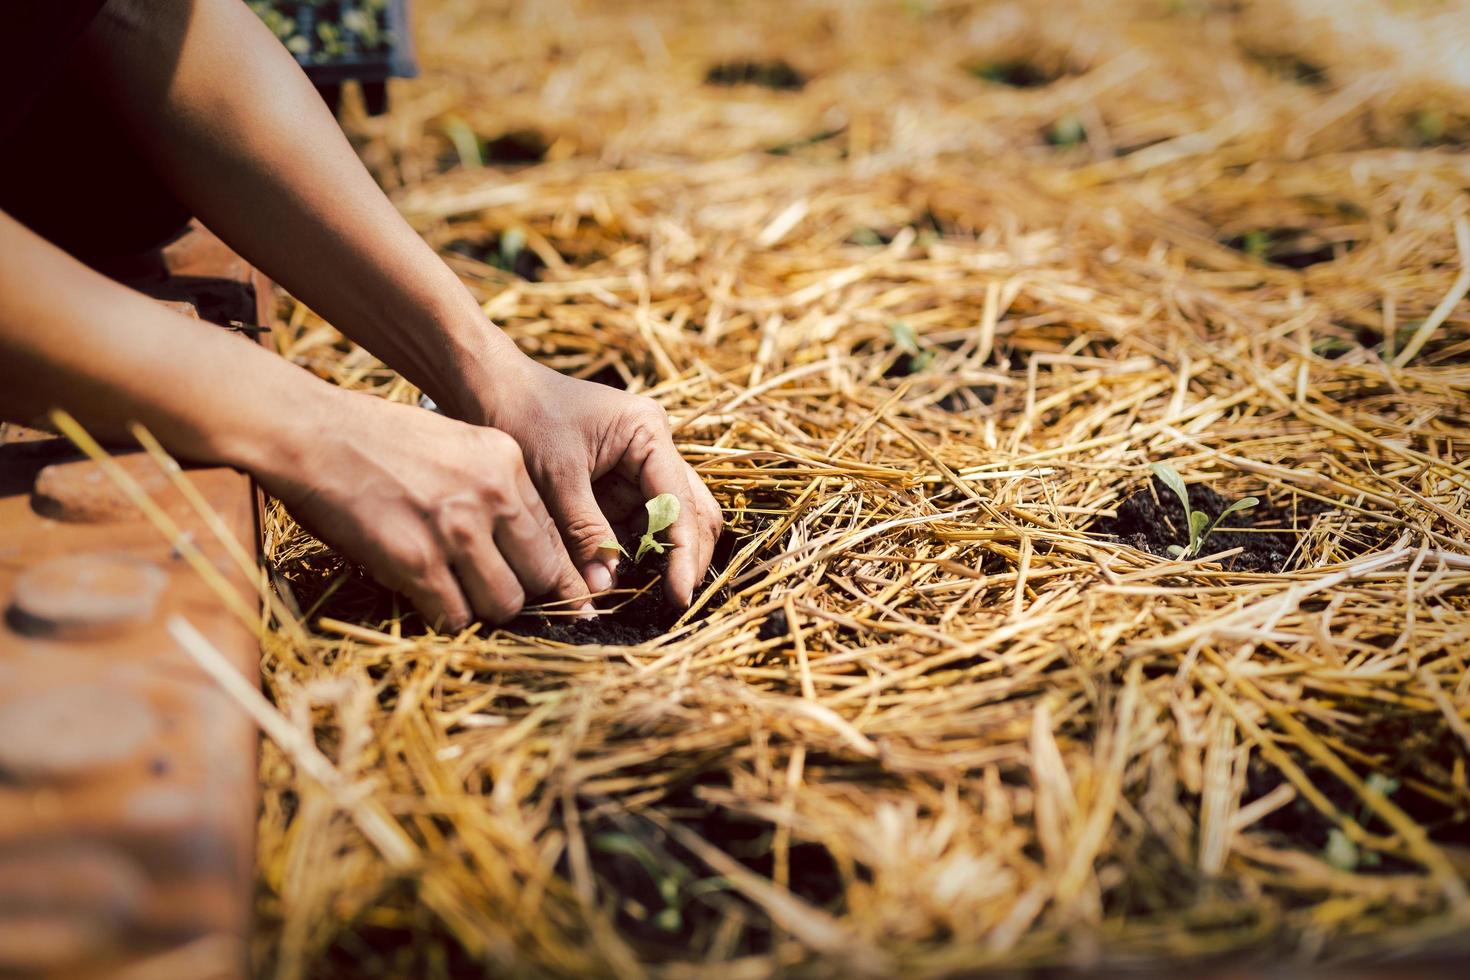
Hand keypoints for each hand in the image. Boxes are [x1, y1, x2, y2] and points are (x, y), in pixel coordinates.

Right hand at [257, 390, 589, 630]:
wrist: (313, 432)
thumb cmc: (377, 439)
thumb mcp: (455, 444)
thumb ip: (492, 485)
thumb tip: (517, 541)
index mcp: (507, 461)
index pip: (554, 533)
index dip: (552, 568)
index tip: (555, 590)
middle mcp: (492, 493)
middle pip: (540, 573)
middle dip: (523, 591)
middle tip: (499, 595)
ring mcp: (456, 528)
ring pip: (504, 603)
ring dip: (484, 609)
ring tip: (459, 598)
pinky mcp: (416, 560)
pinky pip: (454, 616)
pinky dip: (446, 620)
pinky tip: (430, 604)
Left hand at [452, 357, 722, 606]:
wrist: (489, 388)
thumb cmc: (522, 416)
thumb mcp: (555, 477)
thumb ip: (584, 532)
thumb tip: (604, 588)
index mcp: (648, 434)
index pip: (680, 503)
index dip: (683, 554)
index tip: (678, 595)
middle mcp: (654, 449)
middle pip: (692, 512)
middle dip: (685, 557)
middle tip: (673, 601)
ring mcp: (639, 468)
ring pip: (670, 522)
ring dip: (661, 557)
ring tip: (650, 595)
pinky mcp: (618, 484)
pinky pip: (637, 525)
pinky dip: (633, 553)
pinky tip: (621, 578)